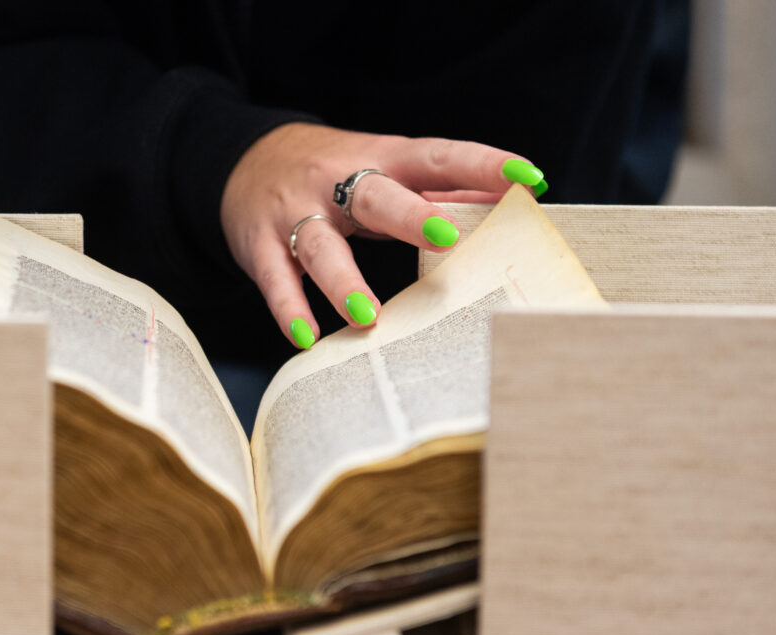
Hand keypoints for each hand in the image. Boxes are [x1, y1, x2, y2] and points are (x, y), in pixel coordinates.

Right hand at [219, 123, 545, 348]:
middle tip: (447, 236)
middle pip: (375, 195)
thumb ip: (435, 186)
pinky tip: (306, 337)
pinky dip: (289, 308)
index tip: (529, 178)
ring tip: (369, 316)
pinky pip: (274, 278)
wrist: (245, 160)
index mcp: (380, 157)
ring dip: (344, 280)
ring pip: (319, 244)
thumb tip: (506, 198)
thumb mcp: (382, 166)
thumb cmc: (331, 171)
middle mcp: (337, 180)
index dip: (482, 163)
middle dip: (410, 214)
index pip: (437, 156)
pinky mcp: (260, 242)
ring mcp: (296, 212)